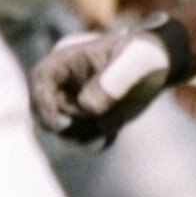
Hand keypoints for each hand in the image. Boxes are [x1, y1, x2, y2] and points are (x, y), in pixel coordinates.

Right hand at [31, 20, 183, 147]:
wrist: (156, 67)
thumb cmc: (142, 55)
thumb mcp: (133, 61)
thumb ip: (112, 80)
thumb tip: (87, 107)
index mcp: (64, 61)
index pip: (39, 82)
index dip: (43, 105)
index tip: (60, 126)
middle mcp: (61, 85)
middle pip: (45, 114)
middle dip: (69, 125)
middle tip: (98, 121)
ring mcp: (70, 105)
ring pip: (63, 133)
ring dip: (85, 135)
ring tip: (112, 121)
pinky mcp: (83, 123)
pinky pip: (81, 141)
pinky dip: (96, 142)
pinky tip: (113, 130)